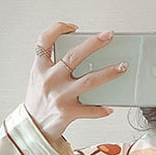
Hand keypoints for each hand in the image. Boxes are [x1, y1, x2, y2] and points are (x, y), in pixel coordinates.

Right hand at [23, 22, 128, 143]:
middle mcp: (49, 80)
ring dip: (108, 73)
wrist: (33, 127)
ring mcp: (59, 97)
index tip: (74, 27)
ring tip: (122, 67)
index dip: (58, 29)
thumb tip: (83, 53)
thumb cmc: (39, 100)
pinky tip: (109, 107)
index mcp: (40, 68)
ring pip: (89, 81)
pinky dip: (101, 109)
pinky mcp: (68, 113)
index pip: (45, 40)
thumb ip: (53, 64)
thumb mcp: (39, 77)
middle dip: (94, 43)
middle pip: (74, 56)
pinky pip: (90, 109)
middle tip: (109, 35)